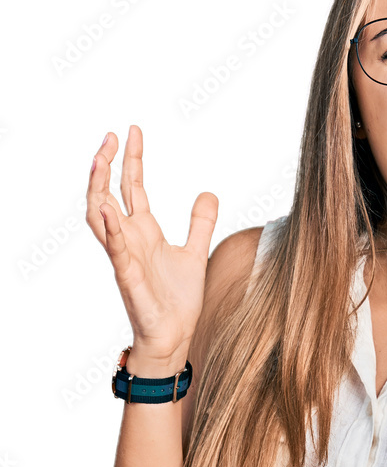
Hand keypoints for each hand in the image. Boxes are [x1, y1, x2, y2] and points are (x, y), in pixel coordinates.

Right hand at [86, 124, 218, 358]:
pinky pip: (116, 251)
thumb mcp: (196, 252)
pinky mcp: (129, 278)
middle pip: (108, 193)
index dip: (132, 159)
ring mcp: (126, 257)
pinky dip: (111, 230)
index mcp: (144, 231)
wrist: (175, 335)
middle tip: (110, 136)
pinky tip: (109, 210)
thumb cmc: (178, 299)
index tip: (132, 131)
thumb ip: (200, 223)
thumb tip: (208, 192)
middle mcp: (130, 239)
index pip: (132, 186)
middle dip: (106, 165)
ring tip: (100, 162)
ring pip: (99, 217)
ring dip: (98, 189)